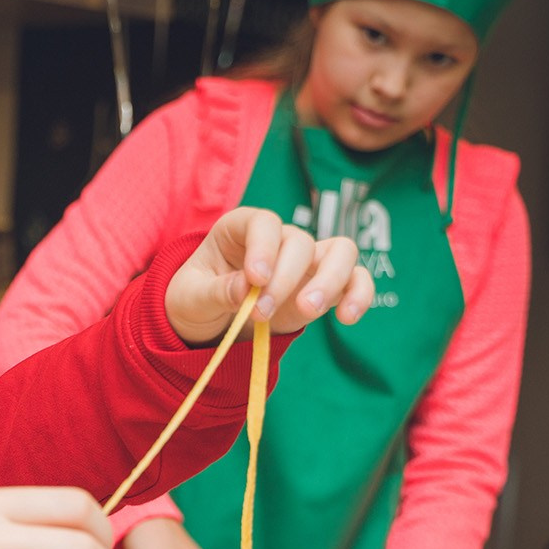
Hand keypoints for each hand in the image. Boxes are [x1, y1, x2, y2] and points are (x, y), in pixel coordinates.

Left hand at [165, 207, 375, 343]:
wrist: (209, 326)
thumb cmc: (195, 300)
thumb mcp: (190, 298)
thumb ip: (216, 292)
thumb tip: (246, 289)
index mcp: (240, 229)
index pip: (263, 223)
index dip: (263, 247)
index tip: (255, 279)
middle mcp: (278, 239)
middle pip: (300, 242)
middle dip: (284, 279)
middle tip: (260, 313)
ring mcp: (306, 261)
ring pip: (340, 252)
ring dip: (329, 281)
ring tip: (307, 310)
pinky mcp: (323, 287)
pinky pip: (355, 280)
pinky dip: (358, 295)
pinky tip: (347, 317)